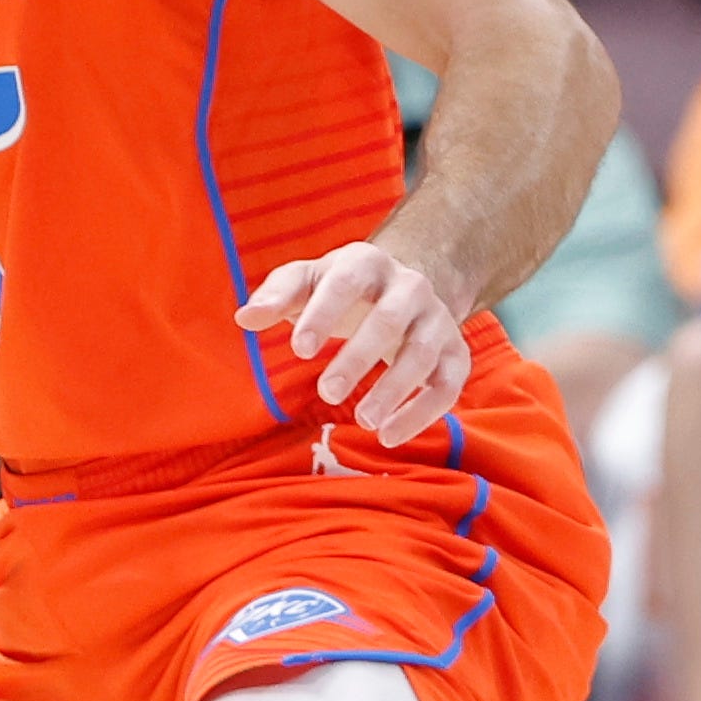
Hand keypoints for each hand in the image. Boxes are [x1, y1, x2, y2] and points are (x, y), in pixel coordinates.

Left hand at [240, 240, 475, 444]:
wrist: (402, 289)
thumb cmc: (341, 289)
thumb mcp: (307, 282)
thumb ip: (277, 296)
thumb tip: (244, 318)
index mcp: (367, 263)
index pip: (346, 283)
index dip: (323, 314)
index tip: (298, 350)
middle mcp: (410, 287)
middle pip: (389, 321)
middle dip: (359, 357)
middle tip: (327, 393)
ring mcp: (437, 320)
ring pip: (423, 354)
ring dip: (394, 390)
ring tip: (363, 421)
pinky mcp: (455, 353)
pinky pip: (448, 385)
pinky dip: (423, 413)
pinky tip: (389, 436)